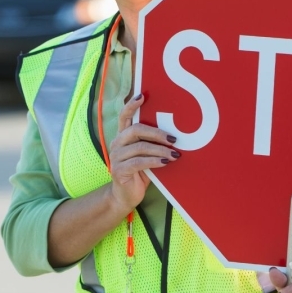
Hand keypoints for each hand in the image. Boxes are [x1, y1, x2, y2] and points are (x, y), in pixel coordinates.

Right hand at [107, 93, 178, 212]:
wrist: (126, 196)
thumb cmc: (140, 173)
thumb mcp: (146, 155)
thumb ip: (152, 143)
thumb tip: (175, 134)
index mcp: (122, 137)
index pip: (124, 116)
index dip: (131, 105)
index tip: (143, 96)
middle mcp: (117, 144)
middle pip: (135, 130)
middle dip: (157, 133)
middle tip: (173, 139)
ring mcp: (116, 157)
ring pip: (140, 147)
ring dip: (160, 150)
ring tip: (175, 154)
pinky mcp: (119, 170)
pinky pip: (139, 162)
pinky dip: (154, 161)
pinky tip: (165, 162)